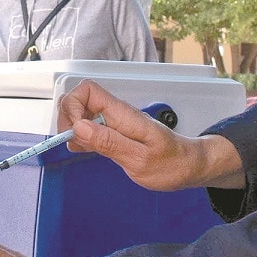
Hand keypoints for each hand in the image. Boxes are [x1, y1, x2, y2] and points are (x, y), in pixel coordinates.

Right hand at [56, 80, 245, 190]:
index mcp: (123, 114)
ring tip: (82, 149)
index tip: (75, 131)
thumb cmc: (172, 164)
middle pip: (78, 99)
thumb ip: (110, 142)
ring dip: (72, 129)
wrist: (189, 166)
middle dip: (67, 119)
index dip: (73, 106)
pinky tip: (88, 150)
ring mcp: (114, 122)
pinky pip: (89, 128)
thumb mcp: (140, 159)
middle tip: (75, 142)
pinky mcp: (114, 133)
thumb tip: (80, 127)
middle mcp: (116, 114)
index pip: (87, 90)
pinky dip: (81, 138)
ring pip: (81, 113)